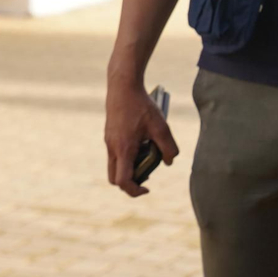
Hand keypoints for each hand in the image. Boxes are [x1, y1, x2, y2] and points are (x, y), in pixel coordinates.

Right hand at [104, 79, 178, 197]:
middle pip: (114, 178)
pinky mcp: (109, 134)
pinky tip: (140, 140)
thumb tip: (169, 162)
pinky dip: (126, 156)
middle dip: (130, 182)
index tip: (148, 188)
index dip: (135, 191)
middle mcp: (112, 147)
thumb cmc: (141, 105)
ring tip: (146, 153)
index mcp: (124, 149)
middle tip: (146, 173)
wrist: (123, 85)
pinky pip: (115, 153)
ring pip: (114, 166)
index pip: (123, 181)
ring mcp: (109, 141)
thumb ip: (168, 148)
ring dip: (129, 167)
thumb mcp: (161, 127)